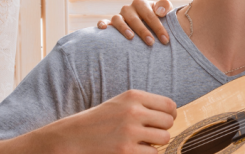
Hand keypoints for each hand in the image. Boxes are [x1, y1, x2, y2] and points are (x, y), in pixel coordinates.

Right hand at [30, 90, 176, 153]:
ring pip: (164, 138)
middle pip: (169, 122)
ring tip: (141, 142)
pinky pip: (153, 153)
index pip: (169, 105)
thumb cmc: (100, 121)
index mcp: (133, 96)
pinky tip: (133, 150)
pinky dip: (146, 153)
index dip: (170, 115)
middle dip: (162, 130)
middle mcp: (133, 111)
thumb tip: (172, 115)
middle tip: (149, 133)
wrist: (72, 138)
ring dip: (155, 143)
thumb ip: (145, 106)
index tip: (163, 121)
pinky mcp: (126, 151)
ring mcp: (130, 132)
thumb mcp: (121, 104)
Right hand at [97, 0, 172, 45]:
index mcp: (141, 3)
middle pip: (134, 19)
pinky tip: (103, 28)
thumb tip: (159, 11)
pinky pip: (105, 22)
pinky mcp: (110, 24)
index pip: (150, 15)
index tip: (166, 40)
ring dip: (123, 28)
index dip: (159, 27)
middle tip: (151, 42)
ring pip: (117, 19)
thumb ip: (165, 6)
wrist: (147, 22)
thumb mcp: (164, 10)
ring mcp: (119, 16)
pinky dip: (102, 24)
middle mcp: (128, 8)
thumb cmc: (158, 17)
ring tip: (131, 37)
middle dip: (143, 31)